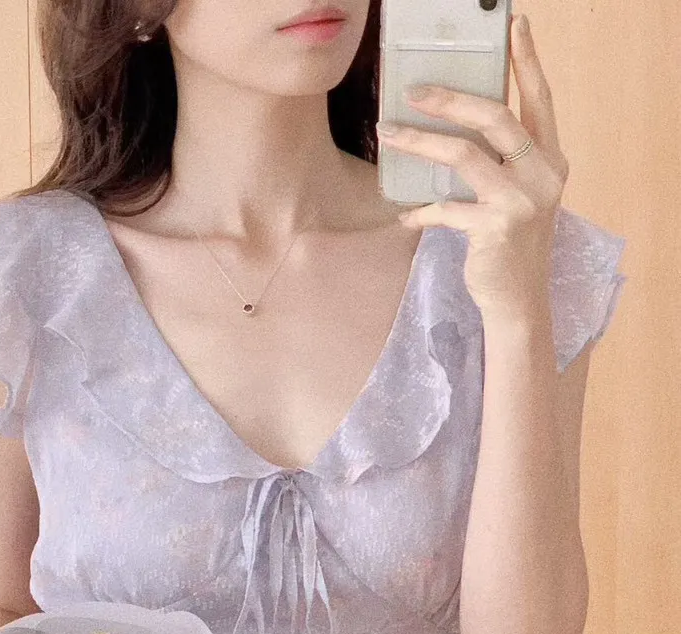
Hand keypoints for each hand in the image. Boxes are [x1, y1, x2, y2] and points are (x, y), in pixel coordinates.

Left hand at [375, 12, 568, 322]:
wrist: (519, 301)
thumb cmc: (510, 245)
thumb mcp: (516, 195)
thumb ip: (500, 162)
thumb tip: (454, 126)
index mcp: (550, 159)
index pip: (540, 99)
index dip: (527, 60)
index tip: (514, 25)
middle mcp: (542, 175)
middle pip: (496, 117)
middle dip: (452, 98)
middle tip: (414, 90)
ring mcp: (520, 202)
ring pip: (464, 155)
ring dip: (421, 142)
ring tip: (388, 134)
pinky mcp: (495, 229)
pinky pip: (447, 209)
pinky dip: (422, 211)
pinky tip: (407, 217)